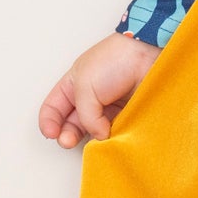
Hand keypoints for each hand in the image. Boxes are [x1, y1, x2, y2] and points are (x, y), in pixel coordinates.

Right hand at [39, 32, 159, 148]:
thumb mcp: (85, 86)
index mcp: (73, 85)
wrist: (149, 54)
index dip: (48, 123)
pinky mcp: (128, 114)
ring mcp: (109, 107)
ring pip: (94, 132)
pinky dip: (113, 139)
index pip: (53, 108)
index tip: (52, 134)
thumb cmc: (115, 60)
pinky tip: (112, 139)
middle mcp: (89, 98)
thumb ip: (85, 115)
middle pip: (71, 124)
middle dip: (67, 135)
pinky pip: (117, 132)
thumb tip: (98, 136)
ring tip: (94, 139)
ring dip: (92, 140)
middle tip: (69, 142)